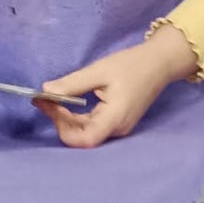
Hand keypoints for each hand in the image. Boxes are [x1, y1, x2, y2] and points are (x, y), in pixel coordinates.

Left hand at [39, 24, 198, 149]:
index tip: (49, 103)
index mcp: (115, 118)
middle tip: (44, 99)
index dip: (62, 125)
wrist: (159, 63)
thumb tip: (45, 91)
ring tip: (52, 100)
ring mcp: (118, 128)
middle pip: (82, 138)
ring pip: (85, 134)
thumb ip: (72, 83)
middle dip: (60, 120)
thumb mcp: (100, 71)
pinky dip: (76, 118)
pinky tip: (67, 103)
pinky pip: (92, 127)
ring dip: (66, 119)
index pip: (84, 139)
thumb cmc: (132, 65)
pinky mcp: (117, 123)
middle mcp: (117, 129)